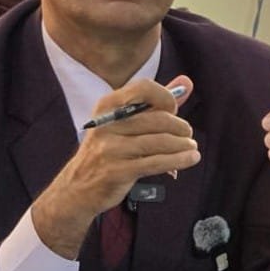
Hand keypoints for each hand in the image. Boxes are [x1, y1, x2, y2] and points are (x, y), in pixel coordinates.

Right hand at [32, 75, 199, 258]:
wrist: (77, 188)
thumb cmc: (107, 151)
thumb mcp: (123, 123)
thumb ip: (155, 103)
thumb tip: (187, 82)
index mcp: (108, 105)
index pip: (144, 88)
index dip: (166, 96)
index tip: (174, 109)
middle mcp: (107, 123)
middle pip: (157, 118)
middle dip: (180, 127)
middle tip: (188, 134)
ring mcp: (110, 148)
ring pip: (159, 142)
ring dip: (182, 145)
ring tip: (192, 148)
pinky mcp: (117, 171)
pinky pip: (156, 163)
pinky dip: (178, 161)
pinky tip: (190, 159)